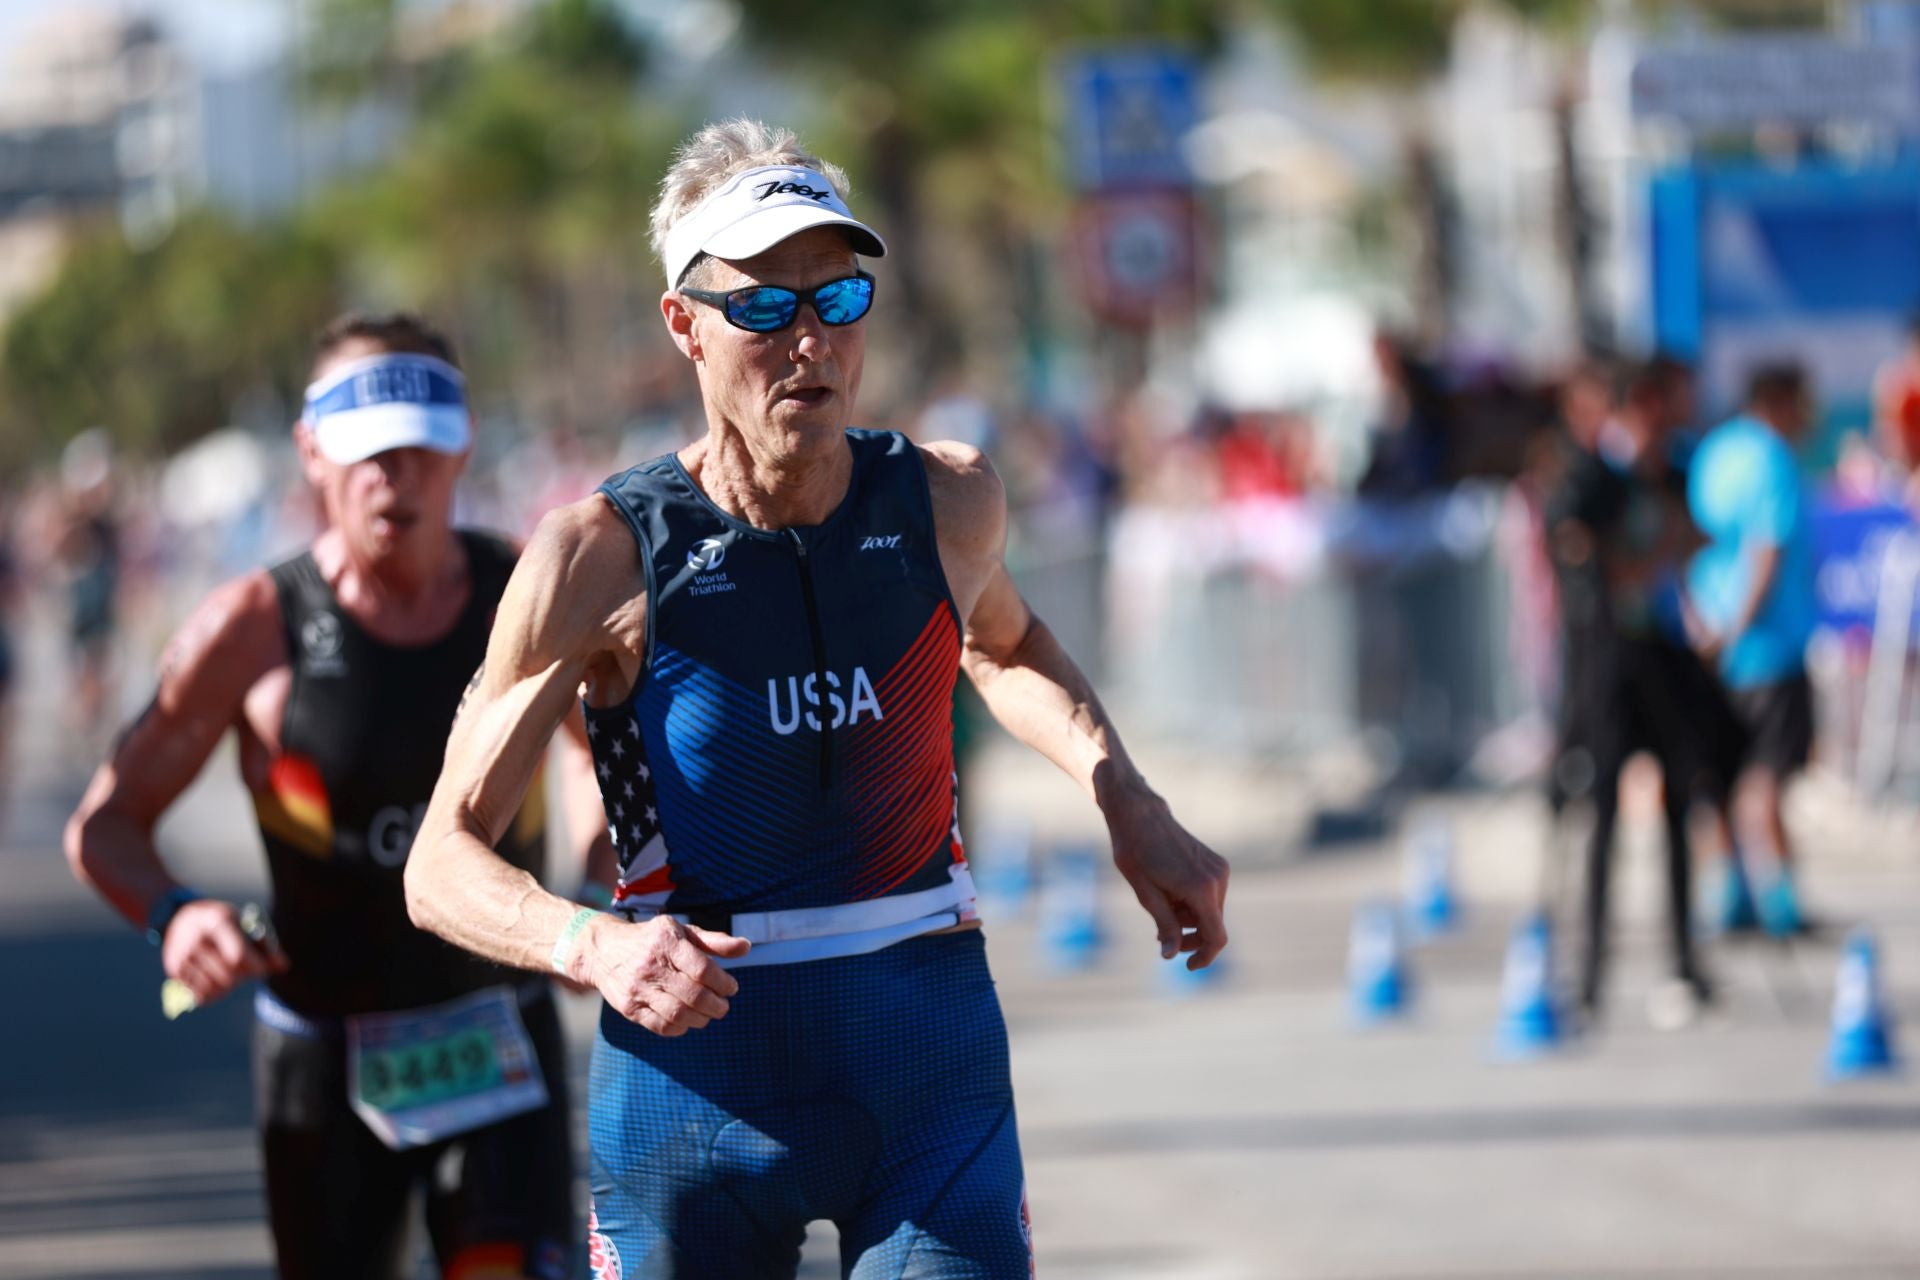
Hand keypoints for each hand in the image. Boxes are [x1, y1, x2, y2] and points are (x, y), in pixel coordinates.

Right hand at [161, 899, 287, 1005]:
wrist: (181, 917)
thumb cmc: (222, 922)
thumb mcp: (244, 924)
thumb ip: (265, 946)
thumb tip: (284, 967)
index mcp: (218, 922)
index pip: (238, 956)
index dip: (255, 967)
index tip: (261, 969)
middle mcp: (196, 939)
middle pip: (228, 976)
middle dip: (243, 978)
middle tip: (245, 970)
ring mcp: (183, 956)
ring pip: (215, 989)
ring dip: (229, 988)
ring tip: (231, 974)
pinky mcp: (175, 971)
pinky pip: (200, 996)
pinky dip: (214, 994)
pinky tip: (218, 982)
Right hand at [583, 915, 750, 1035]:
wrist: (603, 951)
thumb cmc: (652, 940)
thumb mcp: (681, 931)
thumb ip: (714, 941)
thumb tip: (746, 947)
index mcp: (667, 942)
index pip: (702, 969)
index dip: (723, 982)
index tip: (731, 988)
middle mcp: (651, 965)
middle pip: (693, 995)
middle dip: (716, 1005)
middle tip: (723, 1006)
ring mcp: (638, 989)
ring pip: (678, 1014)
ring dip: (701, 1019)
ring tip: (709, 1014)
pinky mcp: (629, 1008)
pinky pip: (660, 1026)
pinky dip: (680, 1028)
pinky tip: (688, 1020)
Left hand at [1106, 791, 1229, 969]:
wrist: (1140, 815)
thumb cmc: (1136, 852)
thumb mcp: (1145, 894)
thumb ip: (1164, 925)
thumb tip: (1170, 956)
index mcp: (1201, 889)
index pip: (1216, 936)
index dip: (1205, 956)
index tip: (1188, 966)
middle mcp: (1217, 879)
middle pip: (1213, 925)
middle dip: (1190, 937)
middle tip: (1162, 938)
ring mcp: (1219, 869)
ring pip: (1211, 912)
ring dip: (1189, 920)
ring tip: (1161, 911)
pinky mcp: (1215, 864)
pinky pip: (1210, 896)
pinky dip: (1192, 904)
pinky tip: (1170, 897)